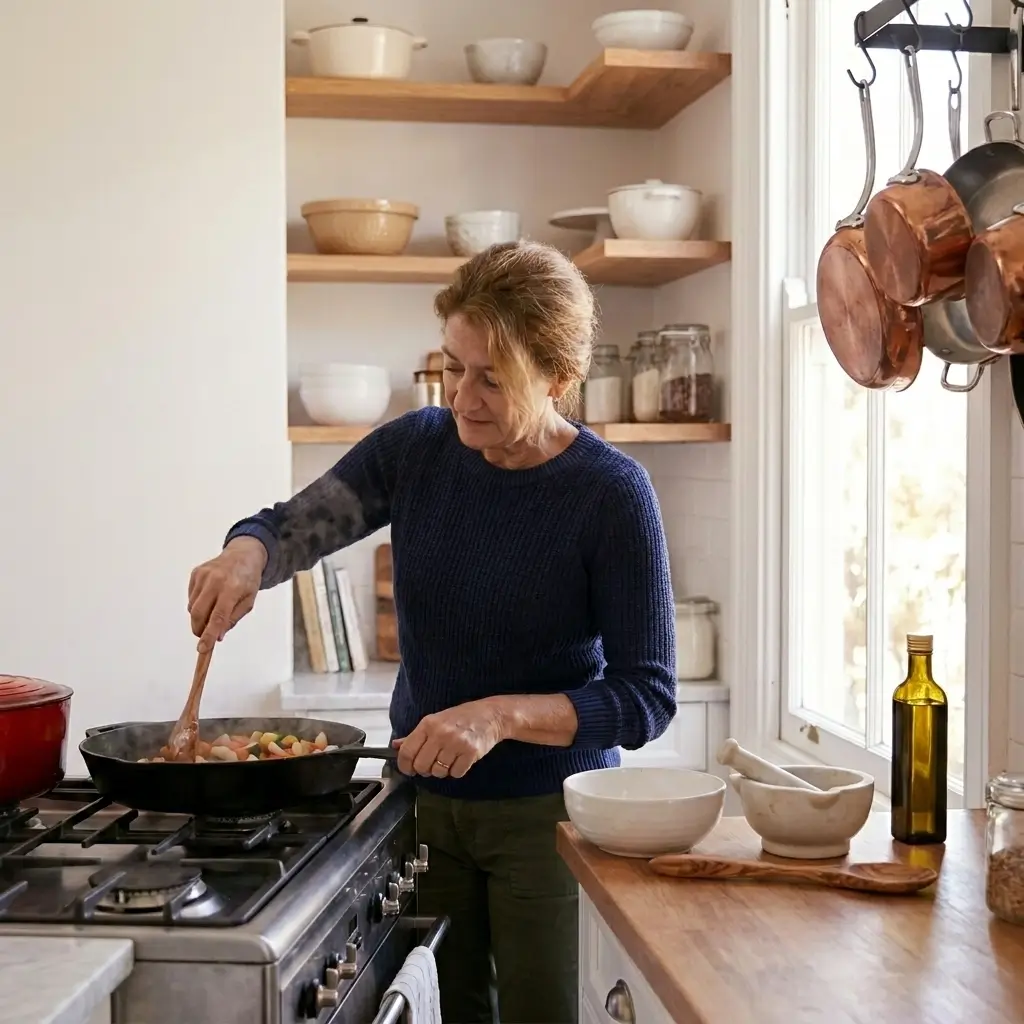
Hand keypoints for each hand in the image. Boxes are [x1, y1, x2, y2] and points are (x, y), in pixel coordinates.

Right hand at [187, 538, 267, 652]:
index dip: (209, 635)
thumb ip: (233, 619)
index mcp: (232, 588)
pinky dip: (197, 604)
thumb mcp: (249, 601)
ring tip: (214, 609)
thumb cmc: (248, 580)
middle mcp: (215, 580)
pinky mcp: (196, 573)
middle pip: (199, 613)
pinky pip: (191, 597)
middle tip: (205, 636)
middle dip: (199, 629)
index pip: (218, 617)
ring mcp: (203, 575)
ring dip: (199, 616)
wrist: (243, 555)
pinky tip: (210, 597)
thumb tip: (218, 636)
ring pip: (192, 607)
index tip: (202, 648)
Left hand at [393, 699, 505, 778]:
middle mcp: (440, 733)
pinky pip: (455, 774)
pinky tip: (460, 760)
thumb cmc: (461, 718)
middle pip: (421, 766)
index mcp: (428, 724)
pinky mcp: (470, 753)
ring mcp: (456, 743)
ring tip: (448, 759)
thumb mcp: (436, 721)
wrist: (491, 715)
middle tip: (432, 764)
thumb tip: (395, 746)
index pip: (407, 752)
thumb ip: (415, 736)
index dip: (404, 765)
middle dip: (425, 769)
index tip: (408, 769)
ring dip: (442, 770)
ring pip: (438, 772)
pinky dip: (456, 771)